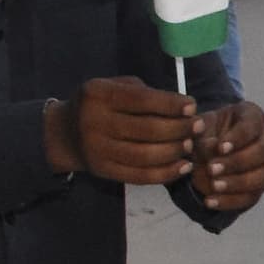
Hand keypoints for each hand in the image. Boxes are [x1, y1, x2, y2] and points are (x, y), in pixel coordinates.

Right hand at [55, 78, 198, 184]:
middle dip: (179, 129)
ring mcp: (98, 150)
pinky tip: (183, 166)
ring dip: (175, 151)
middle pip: (148, 129)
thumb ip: (145, 94)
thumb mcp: (115, 87)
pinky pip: (140, 176)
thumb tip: (184, 109)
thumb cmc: (102, 105)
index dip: (171, 104)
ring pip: (146, 156)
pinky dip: (166, 174)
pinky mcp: (103, 171)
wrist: (66, 133)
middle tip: (197, 127)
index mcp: (99, 95)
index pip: (142, 100)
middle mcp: (94, 122)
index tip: (192, 106)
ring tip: (190, 145)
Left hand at [192, 102, 263, 210]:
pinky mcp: (259, 186)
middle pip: (262, 151)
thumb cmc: (204, 132)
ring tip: (214, 186)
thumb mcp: (198, 128)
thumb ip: (203, 135)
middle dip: (238, 162)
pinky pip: (252, 196)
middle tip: (212, 168)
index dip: (238, 138)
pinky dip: (230, 201)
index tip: (220, 148)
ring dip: (238, 183)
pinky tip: (210, 201)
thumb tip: (210, 148)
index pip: (252, 125)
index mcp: (252, 116)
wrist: (204, 151)